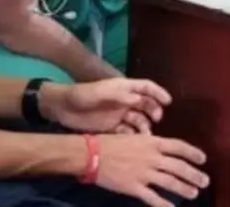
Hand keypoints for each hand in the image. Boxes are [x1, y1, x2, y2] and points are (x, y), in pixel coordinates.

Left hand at [47, 78, 170, 133]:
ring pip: (139, 120)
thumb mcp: (100, 92)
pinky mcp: (113, 128)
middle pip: (146, 104)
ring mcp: (119, 115)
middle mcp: (125, 101)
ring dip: (145, 126)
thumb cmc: (82, 95)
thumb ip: (120, 95)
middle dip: (154, 110)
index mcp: (124, 88)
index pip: (146, 87)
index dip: (158, 92)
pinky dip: (133, 136)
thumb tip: (140, 99)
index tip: (168, 101)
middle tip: (157, 119)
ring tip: (146, 134)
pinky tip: (135, 142)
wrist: (62, 109)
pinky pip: (128, 132)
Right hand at [94, 134, 208, 206]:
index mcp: (153, 143)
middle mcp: (152, 158)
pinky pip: (153, 198)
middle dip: (194, 175)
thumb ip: (149, 144)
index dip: (193, 153)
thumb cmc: (111, 142)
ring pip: (170, 182)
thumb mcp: (134, 137)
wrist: (92, 155)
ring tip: (194, 193)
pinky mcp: (135, 188)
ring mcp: (144, 174)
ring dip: (184, 188)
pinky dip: (164, 204)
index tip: (203, 159)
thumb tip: (161, 148)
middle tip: (205, 181)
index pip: (179, 147)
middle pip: (179, 167)